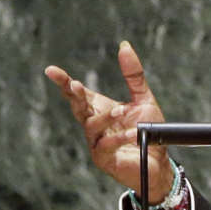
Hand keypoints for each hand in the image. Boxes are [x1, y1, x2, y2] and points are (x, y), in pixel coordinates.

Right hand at [45, 41, 171, 202]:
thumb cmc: (148, 132)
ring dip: (106, 117)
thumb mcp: (143, 99)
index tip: (51, 71)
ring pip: (91, 126)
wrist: (159, 163)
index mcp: (99, 109)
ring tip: (122, 111)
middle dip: (74, 96)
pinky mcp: (104, 159)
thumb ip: (133, 75)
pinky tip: (133, 133)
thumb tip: (124, 46)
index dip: (64, 82)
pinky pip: (107, 145)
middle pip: (77, 107)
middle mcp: (93, 124)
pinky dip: (120, 137)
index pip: (78, 93)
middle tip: (73, 85)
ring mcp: (96, 142)